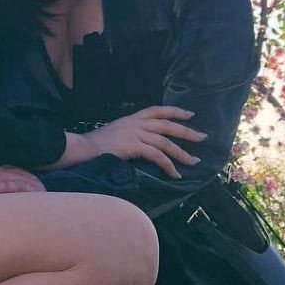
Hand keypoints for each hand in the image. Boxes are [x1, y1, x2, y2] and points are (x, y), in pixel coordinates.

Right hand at [74, 106, 206, 178]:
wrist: (81, 148)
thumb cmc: (93, 145)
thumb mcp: (114, 134)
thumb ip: (128, 136)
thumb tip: (140, 145)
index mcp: (131, 119)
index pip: (157, 110)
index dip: (175, 111)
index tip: (189, 114)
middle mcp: (135, 123)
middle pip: (167, 125)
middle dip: (186, 131)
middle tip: (202, 137)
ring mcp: (135, 134)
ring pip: (165, 143)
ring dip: (182, 153)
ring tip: (194, 161)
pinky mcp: (134, 147)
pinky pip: (157, 156)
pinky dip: (168, 166)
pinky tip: (175, 174)